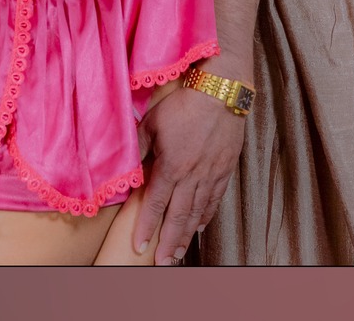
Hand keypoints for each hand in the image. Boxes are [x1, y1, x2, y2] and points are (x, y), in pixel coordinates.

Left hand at [134, 79, 245, 263]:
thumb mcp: (152, 122)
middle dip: (168, 242)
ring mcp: (211, 173)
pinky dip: (206, 214)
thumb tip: (127, 165)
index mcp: (171, 166)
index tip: (140, 247)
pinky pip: (215, 197)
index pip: (155, 204)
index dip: (146, 227)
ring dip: (186, 234)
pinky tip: (200, 226)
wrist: (222, 91)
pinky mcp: (225, 167)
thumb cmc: (184, 102)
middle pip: (178, 216)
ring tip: (178, 252)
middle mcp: (192, 175)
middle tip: (162, 263)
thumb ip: (139, 147)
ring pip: (198, 211)